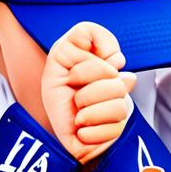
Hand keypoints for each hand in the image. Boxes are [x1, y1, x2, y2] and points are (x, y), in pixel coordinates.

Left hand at [40, 22, 136, 163]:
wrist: (50, 123)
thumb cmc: (58, 89)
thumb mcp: (60, 56)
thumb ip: (81, 37)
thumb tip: (115, 59)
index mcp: (109, 67)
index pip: (111, 58)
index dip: (86, 68)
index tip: (71, 75)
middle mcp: (119, 87)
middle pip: (117, 84)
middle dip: (86, 92)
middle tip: (75, 98)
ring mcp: (121, 111)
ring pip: (118, 108)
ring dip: (88, 114)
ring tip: (79, 117)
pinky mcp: (116, 133)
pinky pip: (112, 132)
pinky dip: (89, 133)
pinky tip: (82, 131)